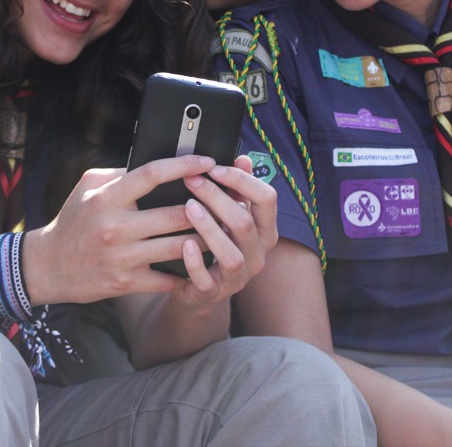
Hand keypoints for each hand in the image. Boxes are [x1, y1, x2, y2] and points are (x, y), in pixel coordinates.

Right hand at [27, 156, 222, 304]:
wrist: (48, 266)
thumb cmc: (74, 220)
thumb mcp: (88, 187)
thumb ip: (121, 173)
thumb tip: (158, 163)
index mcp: (108, 197)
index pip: (152, 174)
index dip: (184, 165)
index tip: (208, 161)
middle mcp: (116, 227)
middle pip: (176, 214)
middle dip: (206, 207)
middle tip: (226, 201)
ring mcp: (122, 257)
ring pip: (180, 246)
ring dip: (205, 239)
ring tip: (222, 230)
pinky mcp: (127, 282)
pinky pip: (169, 276)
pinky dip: (188, 270)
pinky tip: (202, 262)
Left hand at [172, 156, 277, 308]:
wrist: (199, 287)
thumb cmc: (217, 242)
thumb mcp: (230, 213)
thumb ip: (238, 188)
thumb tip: (243, 158)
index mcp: (266, 231)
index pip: (267, 199)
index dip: (242, 179)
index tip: (214, 167)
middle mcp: (258, 255)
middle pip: (245, 223)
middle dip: (217, 197)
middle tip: (192, 181)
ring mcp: (238, 278)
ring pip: (231, 255)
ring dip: (210, 228)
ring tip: (189, 207)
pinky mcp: (214, 293)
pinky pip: (206, 280)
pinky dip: (195, 262)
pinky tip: (184, 243)